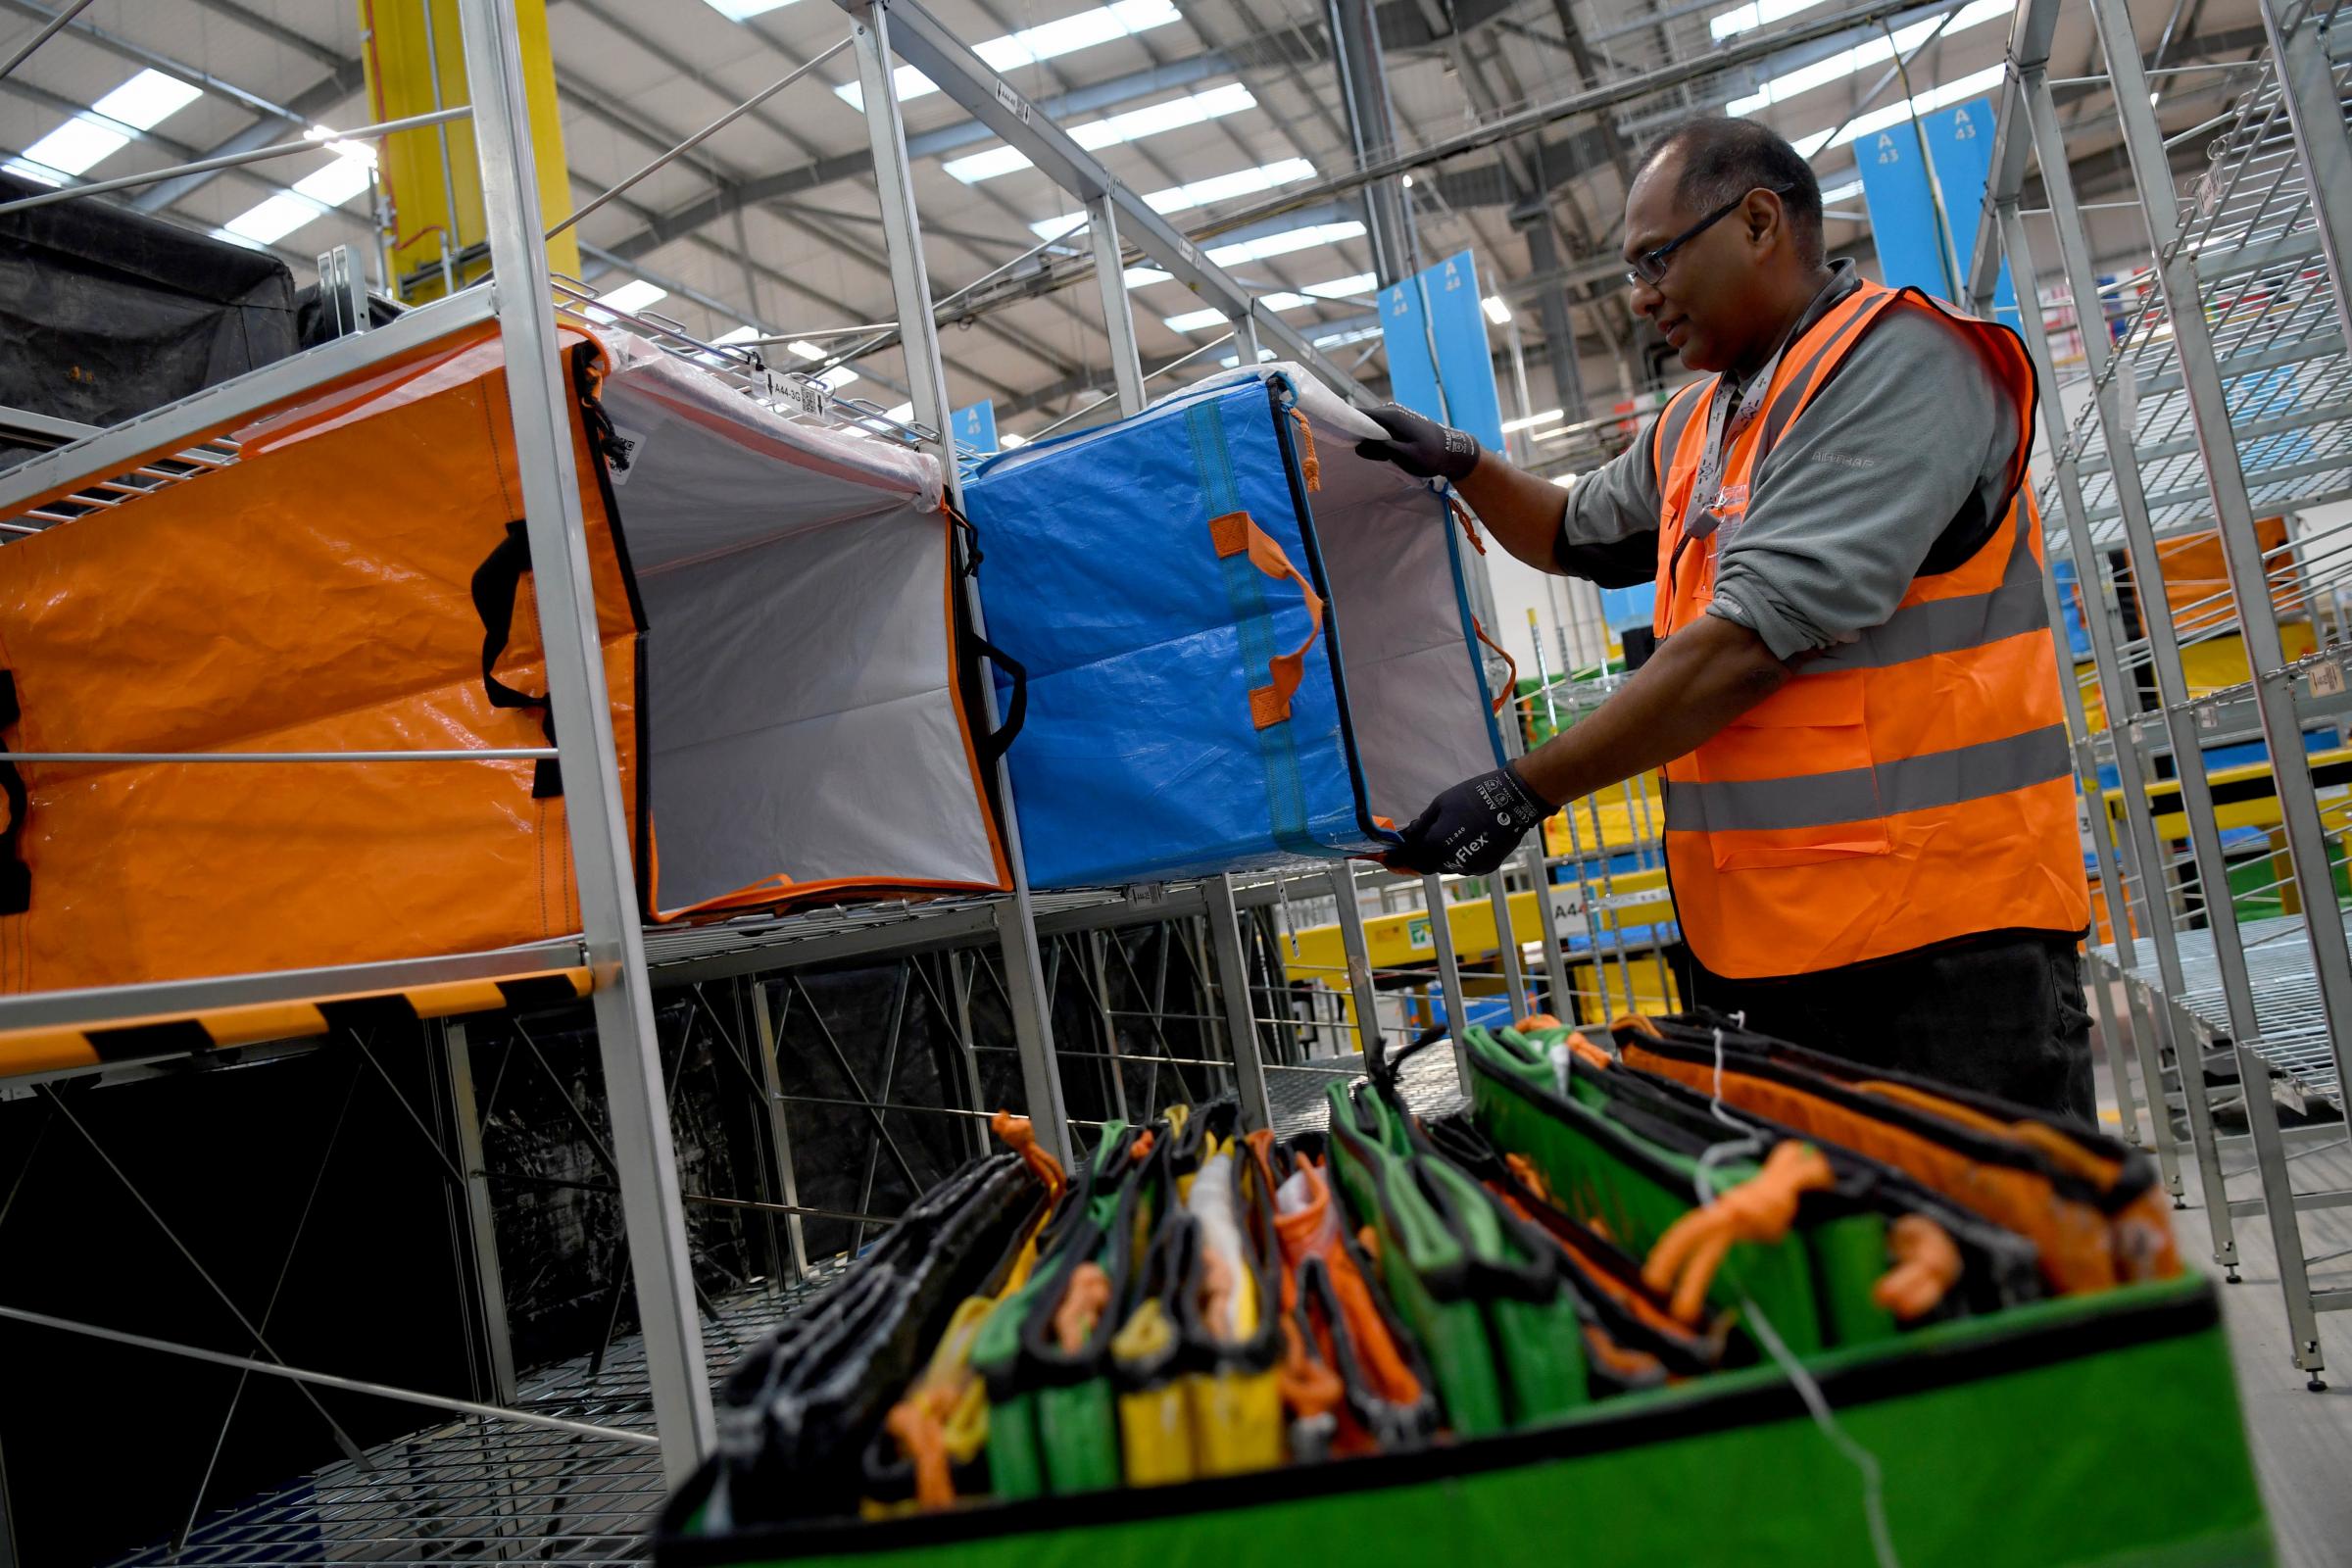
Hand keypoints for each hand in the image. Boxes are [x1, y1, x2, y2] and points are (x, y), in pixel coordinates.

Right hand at [1354, 402, 1479, 481]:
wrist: (1453, 451)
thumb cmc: (1431, 455)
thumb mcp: (1406, 456)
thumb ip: (1382, 451)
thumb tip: (1358, 447)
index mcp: (1391, 417)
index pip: (1360, 414)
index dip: (1346, 422)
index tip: (1334, 433)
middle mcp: (1392, 411)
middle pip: (1364, 419)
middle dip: (1355, 431)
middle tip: (1345, 447)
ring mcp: (1396, 415)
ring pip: (1372, 424)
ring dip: (1366, 436)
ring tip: (1359, 449)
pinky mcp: (1400, 422)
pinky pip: (1380, 427)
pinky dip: (1375, 436)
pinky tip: (1374, 448)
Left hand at [1384, 763, 1554, 876]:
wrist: (1512, 801)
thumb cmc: (1473, 797)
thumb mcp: (1440, 805)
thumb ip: (1421, 826)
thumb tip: (1406, 836)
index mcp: (1436, 845)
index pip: (1409, 858)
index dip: (1396, 859)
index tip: (1387, 859)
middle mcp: (1451, 861)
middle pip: (1427, 865)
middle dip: (1418, 856)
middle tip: (1414, 846)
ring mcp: (1470, 867)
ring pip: (1446, 866)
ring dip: (1439, 856)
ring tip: (1443, 837)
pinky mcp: (1485, 868)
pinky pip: (1464, 866)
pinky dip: (1457, 856)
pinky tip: (1462, 840)